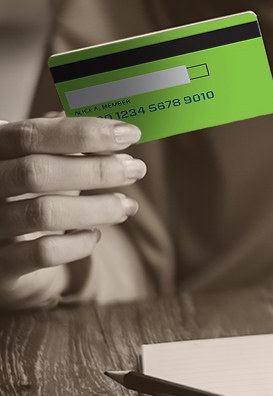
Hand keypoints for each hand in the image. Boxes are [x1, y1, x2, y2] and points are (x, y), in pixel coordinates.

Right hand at [0, 115, 145, 308]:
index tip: (129, 134)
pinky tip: (94, 235)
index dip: (83, 132)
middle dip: (96, 169)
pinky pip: (44, 252)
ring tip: (127, 205)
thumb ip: (70, 143)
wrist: (6, 251)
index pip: (31, 134)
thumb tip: (118, 129)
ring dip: (97, 207)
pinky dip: (78, 243)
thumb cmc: (31, 194)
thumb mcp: (45, 160)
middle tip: (136, 169)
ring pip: (43, 212)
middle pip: (36, 172)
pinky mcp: (0, 266)